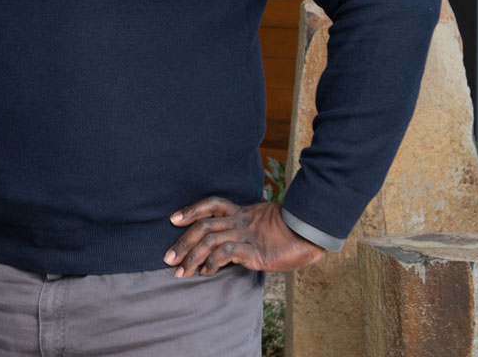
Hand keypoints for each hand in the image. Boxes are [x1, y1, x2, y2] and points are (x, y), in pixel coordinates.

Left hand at [163, 197, 325, 277]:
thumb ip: (248, 231)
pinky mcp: (253, 250)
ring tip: (181, 272)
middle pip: (203, 225)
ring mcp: (245, 234)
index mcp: (242, 212)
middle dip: (182, 242)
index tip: (173, 220)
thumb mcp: (265, 227)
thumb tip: (232, 246)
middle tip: (168, 259)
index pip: (212, 204)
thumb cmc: (290, 233)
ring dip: (191, 257)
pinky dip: (211, 262)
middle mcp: (240, 221)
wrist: (310, 235)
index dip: (191, 210)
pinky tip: (206, 272)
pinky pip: (225, 253)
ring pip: (209, 240)